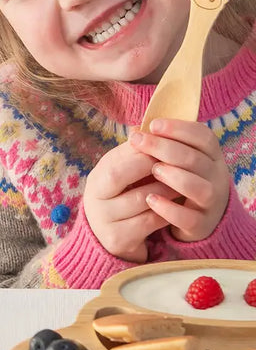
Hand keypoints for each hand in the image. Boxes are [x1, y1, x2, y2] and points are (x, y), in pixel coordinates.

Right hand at [83, 140, 176, 261]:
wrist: (111, 237)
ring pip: (141, 199)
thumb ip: (133, 153)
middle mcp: (94, 199)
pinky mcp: (119, 239)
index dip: (141, 150)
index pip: (114, 158)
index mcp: (96, 178)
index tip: (164, 143)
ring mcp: (105, 221)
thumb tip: (145, 125)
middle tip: (175, 160)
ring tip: (184, 179)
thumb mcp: (122, 174)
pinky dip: (167, 210)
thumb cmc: (122, 197)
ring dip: (167, 187)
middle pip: (117, 175)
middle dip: (149, 165)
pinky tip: (177, 203)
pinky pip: (150, 221)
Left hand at [130, 119, 230, 242]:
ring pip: (200, 188)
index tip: (153, 124)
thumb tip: (134, 131)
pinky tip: (150, 200)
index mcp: (211, 157)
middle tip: (139, 141)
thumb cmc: (179, 181)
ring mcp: (211, 203)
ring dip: (175, 176)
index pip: (204, 137)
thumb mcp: (175, 161)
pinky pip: (189, 218)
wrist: (195, 220)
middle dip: (165, 147)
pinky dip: (170, 209)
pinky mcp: (201, 225)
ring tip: (153, 170)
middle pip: (196, 159)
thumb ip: (160, 147)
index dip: (180, 129)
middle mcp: (216, 177)